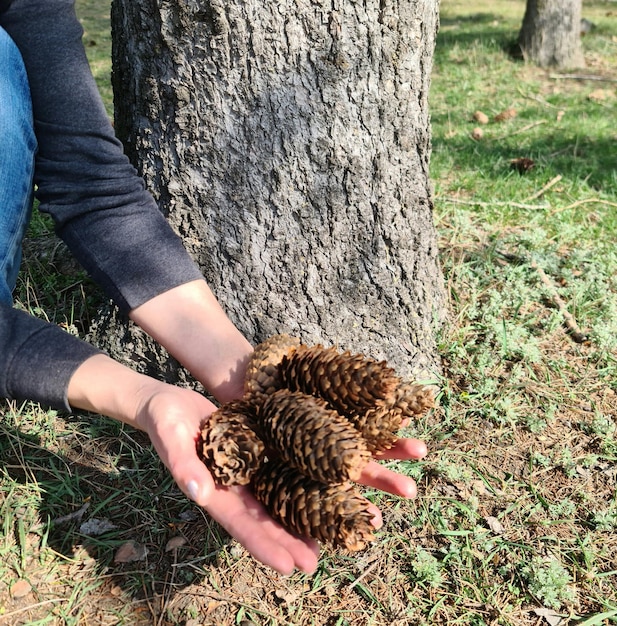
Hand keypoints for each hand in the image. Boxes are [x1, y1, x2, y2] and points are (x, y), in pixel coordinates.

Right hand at [139, 384, 427, 573]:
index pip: (242, 524)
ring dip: (302, 516)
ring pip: (279, 498)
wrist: (171, 401)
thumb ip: (182, 463)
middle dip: (289, 542)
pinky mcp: (258, 449)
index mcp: (213, 490)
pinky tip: (323, 489)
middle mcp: (234, 486)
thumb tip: (199, 492)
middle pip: (266, 519)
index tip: (289, 567)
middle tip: (316, 564)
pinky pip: (282, 468)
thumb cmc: (164, 418)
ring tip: (330, 535)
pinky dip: (301, 481)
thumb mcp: (170, 435)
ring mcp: (248, 469)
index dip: (264, 546)